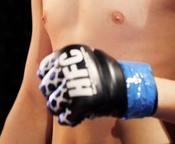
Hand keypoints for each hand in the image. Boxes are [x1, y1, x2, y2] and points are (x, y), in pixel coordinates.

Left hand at [37, 44, 156, 125]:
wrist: (128, 86)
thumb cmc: (108, 72)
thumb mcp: (88, 58)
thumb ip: (70, 63)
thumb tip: (49, 71)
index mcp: (70, 55)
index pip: (45, 68)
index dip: (47, 77)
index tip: (53, 83)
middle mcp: (68, 69)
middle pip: (46, 86)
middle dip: (52, 93)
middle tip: (62, 96)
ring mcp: (74, 88)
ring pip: (53, 103)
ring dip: (59, 107)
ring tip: (67, 107)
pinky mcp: (80, 105)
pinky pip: (65, 117)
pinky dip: (68, 119)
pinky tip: (75, 116)